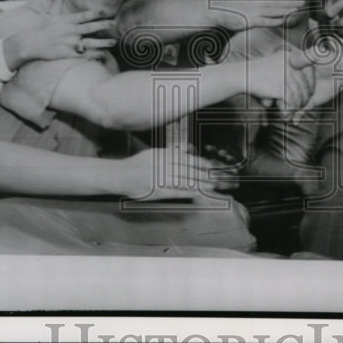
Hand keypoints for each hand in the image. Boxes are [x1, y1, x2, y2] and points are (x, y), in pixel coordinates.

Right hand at [5, 11, 116, 68]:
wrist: (29, 42)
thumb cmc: (41, 28)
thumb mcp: (50, 13)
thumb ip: (57, 1)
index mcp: (66, 20)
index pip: (83, 15)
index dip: (95, 13)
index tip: (105, 11)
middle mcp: (69, 30)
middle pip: (90, 27)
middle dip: (103, 25)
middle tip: (114, 23)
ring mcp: (68, 42)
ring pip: (90, 42)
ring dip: (103, 42)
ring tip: (113, 42)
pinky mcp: (66, 53)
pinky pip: (83, 54)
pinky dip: (94, 54)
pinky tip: (104, 55)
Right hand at [116, 148, 237, 198]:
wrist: (120, 174)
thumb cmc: (138, 164)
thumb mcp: (155, 152)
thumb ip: (172, 151)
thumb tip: (188, 148)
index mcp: (165, 155)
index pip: (190, 159)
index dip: (204, 164)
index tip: (216, 167)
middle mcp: (165, 165)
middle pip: (191, 170)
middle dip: (208, 175)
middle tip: (222, 179)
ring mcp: (160, 178)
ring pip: (186, 180)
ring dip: (202, 184)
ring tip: (215, 187)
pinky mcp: (156, 191)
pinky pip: (175, 191)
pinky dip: (188, 192)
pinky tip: (198, 193)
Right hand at [220, 0, 307, 30]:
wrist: (219, 10)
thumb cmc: (237, 2)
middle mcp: (258, 1)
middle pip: (277, 1)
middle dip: (291, 1)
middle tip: (304, 1)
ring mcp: (254, 11)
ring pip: (273, 10)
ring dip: (286, 10)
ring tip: (297, 10)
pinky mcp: (250, 21)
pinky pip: (265, 21)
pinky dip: (275, 20)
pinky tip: (284, 21)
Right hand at [246, 47, 315, 112]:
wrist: (240, 75)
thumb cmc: (257, 73)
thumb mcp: (277, 65)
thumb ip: (292, 72)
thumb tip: (310, 91)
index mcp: (291, 56)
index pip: (310, 73)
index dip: (310, 86)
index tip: (307, 96)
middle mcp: (291, 64)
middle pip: (306, 86)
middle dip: (303, 100)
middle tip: (299, 109)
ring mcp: (286, 75)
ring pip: (299, 96)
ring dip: (296, 107)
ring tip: (290, 114)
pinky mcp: (280, 86)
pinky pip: (291, 102)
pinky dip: (288, 110)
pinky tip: (284, 113)